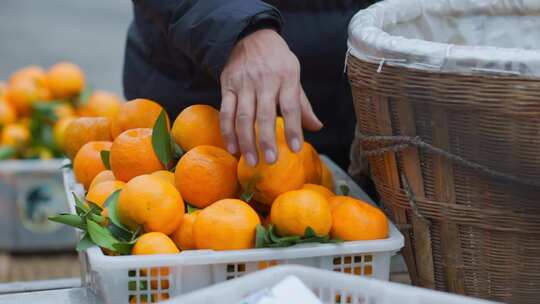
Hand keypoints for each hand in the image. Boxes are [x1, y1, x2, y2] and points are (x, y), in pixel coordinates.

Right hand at [219, 29, 322, 165]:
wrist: (249, 36)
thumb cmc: (276, 60)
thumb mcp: (294, 75)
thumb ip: (302, 104)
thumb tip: (317, 127)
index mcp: (286, 77)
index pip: (291, 106)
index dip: (293, 128)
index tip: (295, 149)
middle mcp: (264, 81)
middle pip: (265, 115)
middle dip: (267, 140)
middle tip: (271, 161)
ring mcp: (244, 84)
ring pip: (243, 117)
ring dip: (247, 141)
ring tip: (252, 161)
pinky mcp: (227, 87)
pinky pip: (226, 112)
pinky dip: (228, 132)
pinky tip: (233, 148)